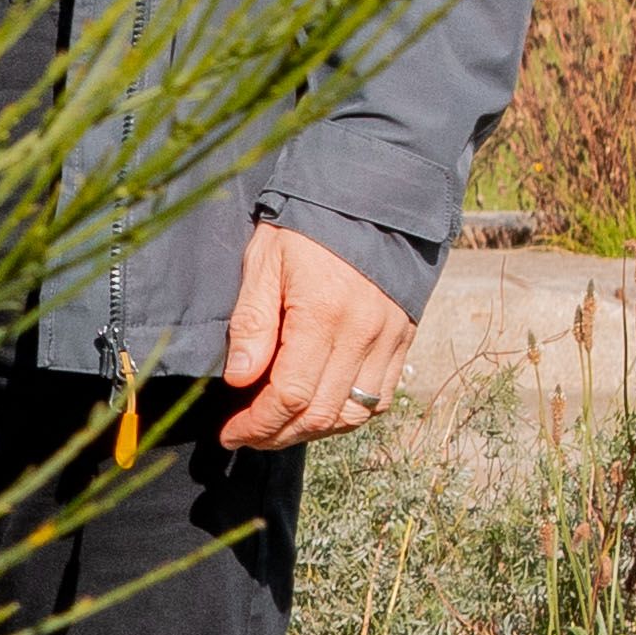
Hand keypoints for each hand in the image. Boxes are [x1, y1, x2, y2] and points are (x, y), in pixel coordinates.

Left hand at [213, 219, 413, 451]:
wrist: (370, 199)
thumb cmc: (306, 226)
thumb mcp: (264, 261)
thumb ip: (252, 322)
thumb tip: (239, 378)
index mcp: (323, 314)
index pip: (291, 395)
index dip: (258, 423)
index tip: (231, 433)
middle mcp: (363, 333)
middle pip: (321, 414)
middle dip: (279, 434)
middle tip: (248, 436)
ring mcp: (389, 339)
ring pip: (353, 414)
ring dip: (313, 431)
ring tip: (278, 428)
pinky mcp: (403, 339)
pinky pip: (380, 397)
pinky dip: (347, 415)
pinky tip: (319, 410)